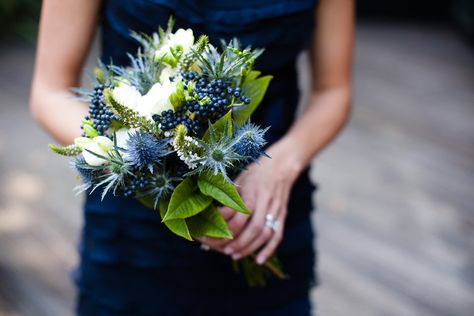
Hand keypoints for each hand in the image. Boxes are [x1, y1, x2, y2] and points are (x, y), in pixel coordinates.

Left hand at [199, 139, 302, 263]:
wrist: (282, 165)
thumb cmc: (255, 172)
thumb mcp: (239, 178)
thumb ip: (228, 196)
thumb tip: (209, 213)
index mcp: (253, 188)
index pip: (242, 211)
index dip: (230, 224)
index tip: (217, 231)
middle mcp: (266, 199)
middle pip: (255, 226)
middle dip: (238, 241)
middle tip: (224, 250)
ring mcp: (276, 209)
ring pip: (265, 233)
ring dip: (250, 247)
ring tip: (234, 255)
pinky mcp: (282, 215)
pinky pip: (278, 235)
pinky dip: (269, 250)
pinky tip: (258, 260)